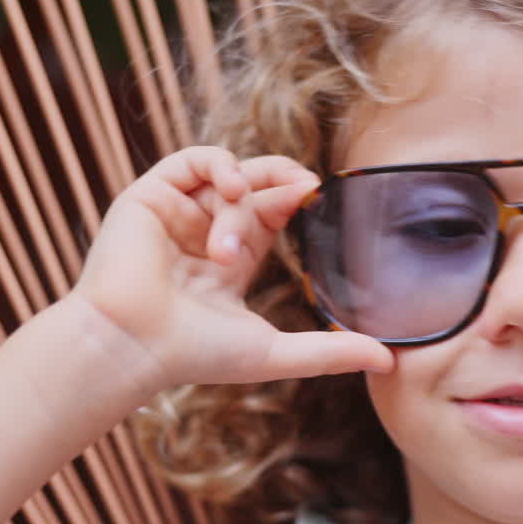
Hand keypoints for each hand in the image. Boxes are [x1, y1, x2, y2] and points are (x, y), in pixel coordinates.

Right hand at [71, 146, 393, 390]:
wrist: (132, 346)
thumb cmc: (194, 354)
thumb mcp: (274, 351)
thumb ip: (330, 353)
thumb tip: (390, 363)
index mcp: (231, 260)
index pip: (272, 213)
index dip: (297, 200)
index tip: (321, 199)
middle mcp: (203, 231)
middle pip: (256, 185)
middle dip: (284, 181)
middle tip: (309, 188)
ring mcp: (177, 212)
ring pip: (229, 177)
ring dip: (242, 201)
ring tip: (230, 245)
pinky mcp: (149, 196)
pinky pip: (193, 160)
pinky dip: (220, 165)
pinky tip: (232, 188)